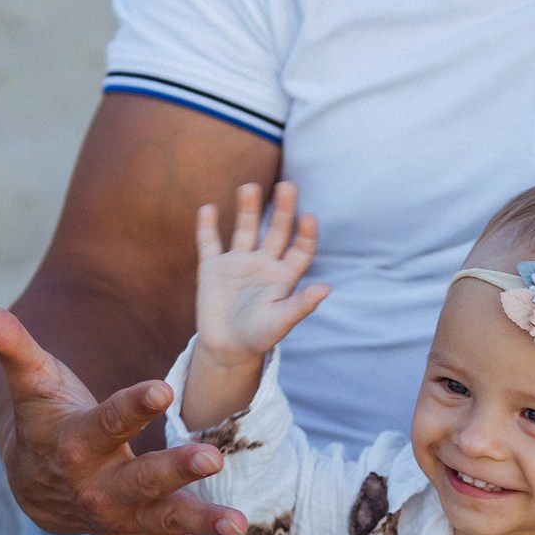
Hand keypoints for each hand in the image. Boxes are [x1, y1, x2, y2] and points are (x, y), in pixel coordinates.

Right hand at [0, 301, 251, 534]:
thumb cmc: (45, 420)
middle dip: (175, 469)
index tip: (162, 389)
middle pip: (139, 479)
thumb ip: (12, 344)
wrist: (34, 486)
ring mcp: (120, 516)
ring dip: (201, 523)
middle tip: (212, 457)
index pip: (105, 422)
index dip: (132, 406)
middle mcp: (97, 485)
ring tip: (239, 523)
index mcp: (74, 444)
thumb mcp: (31, 381)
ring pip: (162, 519)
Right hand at [188, 180, 329, 398]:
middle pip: (276, 231)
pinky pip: (210, 242)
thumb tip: (327, 287)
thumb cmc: (259, 336)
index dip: (306, 234)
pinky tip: (209, 209)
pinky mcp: (213, 267)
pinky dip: (207, 227)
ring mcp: (238, 263)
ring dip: (248, 209)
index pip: (300, 249)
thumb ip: (302, 304)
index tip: (309, 217)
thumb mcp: (282, 321)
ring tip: (250, 188)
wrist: (227, 348)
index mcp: (284, 276)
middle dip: (282, 209)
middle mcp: (264, 264)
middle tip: (288, 185)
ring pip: (245, 229)